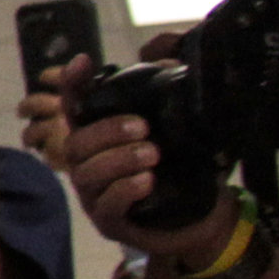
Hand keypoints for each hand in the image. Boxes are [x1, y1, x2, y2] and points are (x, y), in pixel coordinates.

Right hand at [22, 59, 234, 267]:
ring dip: (118, 160)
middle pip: (75, 144)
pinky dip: (125, 190)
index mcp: (99, 140)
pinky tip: (147, 182)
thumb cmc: (184, 169)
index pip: (76, 108)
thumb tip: (168, 54)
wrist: (204, 218)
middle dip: (107, 132)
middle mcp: (89, 166)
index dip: (73, 85)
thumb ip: (169, 94)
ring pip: (87, 174)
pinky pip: (106, 205)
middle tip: (143, 127)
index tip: (83, 61)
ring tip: (152, 155)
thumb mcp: (178, 128)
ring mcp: (95, 197)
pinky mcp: (111, 224)